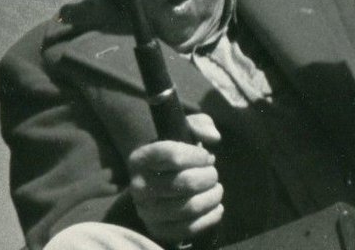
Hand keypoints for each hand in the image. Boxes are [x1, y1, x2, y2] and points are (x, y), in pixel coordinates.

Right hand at [128, 113, 223, 243]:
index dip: (199, 156)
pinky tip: (216, 206)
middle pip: (186, 183)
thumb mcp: (186, 130)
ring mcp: (146, 211)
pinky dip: (211, 216)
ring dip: (213, 196)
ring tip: (216, 189)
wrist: (163, 182)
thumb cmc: (178, 153)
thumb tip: (213, 137)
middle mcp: (138, 186)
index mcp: (140, 158)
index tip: (207, 157)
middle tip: (213, 174)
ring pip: (190, 206)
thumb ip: (200, 125)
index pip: (173, 156)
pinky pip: (190, 227)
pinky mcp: (158, 229)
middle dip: (209, 176)